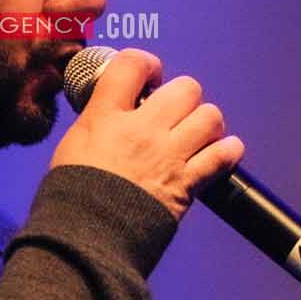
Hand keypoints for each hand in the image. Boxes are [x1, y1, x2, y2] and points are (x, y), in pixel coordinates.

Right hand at [49, 48, 243, 219]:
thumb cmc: (73, 193)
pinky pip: (223, 156)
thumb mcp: (73, 143)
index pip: (132, 65)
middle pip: (185, 88)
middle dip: (182, 95)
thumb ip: (98, 119)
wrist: (87, 235)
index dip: (146, 63)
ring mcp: (169, 155)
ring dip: (206, 122)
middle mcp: (143, 129)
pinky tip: (220, 152)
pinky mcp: (187, 183)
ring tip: (195, 133)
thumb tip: (111, 108)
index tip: (148, 75)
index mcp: (107, 116)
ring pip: (210, 117)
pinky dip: (227, 152)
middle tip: (173, 110)